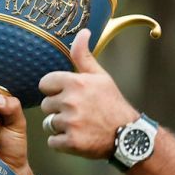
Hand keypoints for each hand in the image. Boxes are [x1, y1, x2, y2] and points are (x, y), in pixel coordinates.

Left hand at [39, 29, 138, 158]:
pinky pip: (53, 142)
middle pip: (46, 105)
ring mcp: (71, 123)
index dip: (56, 90)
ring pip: (49, 124)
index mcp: (75, 82)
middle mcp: (71, 101)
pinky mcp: (71, 142)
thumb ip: (84, 55)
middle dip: (59, 110)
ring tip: (81, 126)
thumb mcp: (100, 77)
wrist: (129, 135)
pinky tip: (80, 138)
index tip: (70, 96)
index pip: (45, 84)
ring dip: (61, 127)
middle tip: (79, 113)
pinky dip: (63, 143)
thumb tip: (83, 31)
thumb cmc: (112, 103)